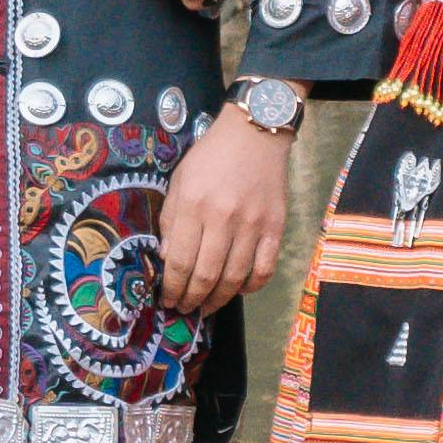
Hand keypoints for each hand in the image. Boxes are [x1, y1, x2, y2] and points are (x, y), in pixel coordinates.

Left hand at [155, 107, 294, 315]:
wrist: (255, 133)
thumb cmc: (211, 156)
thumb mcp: (179, 180)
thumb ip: (170, 220)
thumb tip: (166, 258)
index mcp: (194, 204)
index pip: (179, 260)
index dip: (171, 287)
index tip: (167, 299)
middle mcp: (223, 217)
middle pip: (205, 275)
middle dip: (191, 299)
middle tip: (184, 309)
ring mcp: (253, 224)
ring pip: (234, 278)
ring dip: (217, 300)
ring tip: (206, 307)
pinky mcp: (276, 227)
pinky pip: (264, 268)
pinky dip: (250, 286)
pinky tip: (238, 289)